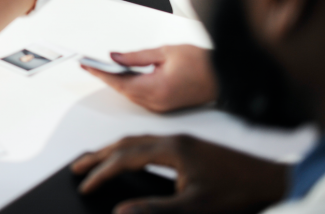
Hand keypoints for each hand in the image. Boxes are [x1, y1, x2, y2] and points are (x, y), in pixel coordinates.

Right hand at [71, 134, 286, 213]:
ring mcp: (181, 141)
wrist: (270, 180)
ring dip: (113, 150)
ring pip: (136, 140)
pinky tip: (130, 158)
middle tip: (77, 167)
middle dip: (98, 155)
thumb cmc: (237, 192)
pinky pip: (149, 141)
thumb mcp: (194, 208)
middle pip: (125, 143)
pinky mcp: (188, 146)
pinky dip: (130, 149)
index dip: (101, 172)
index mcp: (171, 150)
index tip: (85, 184)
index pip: (124, 158)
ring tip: (95, 161)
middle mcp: (173, 140)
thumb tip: (122, 212)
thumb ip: (154, 210)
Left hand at [82, 45, 216, 112]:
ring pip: (131, 95)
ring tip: (102, 68)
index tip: (86, 65)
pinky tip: (123, 75)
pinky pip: (141, 97)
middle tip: (90, 64)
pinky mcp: (166, 106)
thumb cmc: (202, 63)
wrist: (225, 76)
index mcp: (157, 88)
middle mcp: (158, 102)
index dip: (100, 73)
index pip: (120, 82)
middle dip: (106, 76)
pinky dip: (130, 86)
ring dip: (117, 82)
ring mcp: (162, 107)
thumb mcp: (165, 52)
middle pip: (123, 90)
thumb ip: (136, 56)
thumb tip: (115, 57)